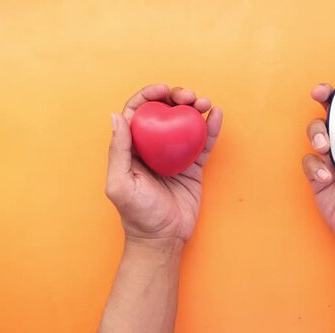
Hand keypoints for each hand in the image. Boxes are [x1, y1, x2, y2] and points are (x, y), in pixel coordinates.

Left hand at [106, 84, 222, 247]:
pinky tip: (217, 114)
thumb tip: (117, 116)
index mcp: (132, 147)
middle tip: (189, 97)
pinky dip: (211, 127)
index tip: (163, 91)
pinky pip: (203, 142)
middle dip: (177, 98)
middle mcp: (153, 146)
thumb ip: (118, 151)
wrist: (163, 239)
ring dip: (195, 107)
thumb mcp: (120, 184)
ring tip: (205, 103)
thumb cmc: (137, 215)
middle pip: (165, 112)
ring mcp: (175, 155)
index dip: (149, 96)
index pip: (139, 112)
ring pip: (185, 123)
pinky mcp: (193, 166)